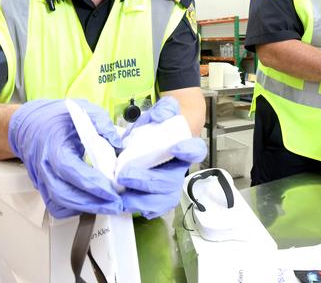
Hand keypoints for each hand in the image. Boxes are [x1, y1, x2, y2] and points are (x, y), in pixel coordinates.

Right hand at [8, 99, 122, 218]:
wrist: (30, 124)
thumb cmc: (56, 117)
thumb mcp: (84, 110)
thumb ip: (102, 124)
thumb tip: (118, 145)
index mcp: (53, 147)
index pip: (71, 171)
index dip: (93, 184)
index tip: (114, 191)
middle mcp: (44, 167)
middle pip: (65, 194)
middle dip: (93, 203)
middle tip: (117, 205)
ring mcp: (41, 180)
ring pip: (60, 204)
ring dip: (85, 208)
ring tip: (109, 206)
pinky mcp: (43, 187)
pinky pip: (56, 206)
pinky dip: (73, 209)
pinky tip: (91, 203)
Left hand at [117, 97, 206, 218]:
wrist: (156, 136)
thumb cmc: (160, 126)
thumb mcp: (161, 112)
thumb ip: (164, 110)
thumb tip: (160, 117)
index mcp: (185, 147)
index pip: (196, 150)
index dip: (189, 151)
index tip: (176, 148)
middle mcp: (180, 169)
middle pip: (172, 180)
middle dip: (148, 180)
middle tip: (125, 175)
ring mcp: (170, 185)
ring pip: (165, 199)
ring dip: (144, 201)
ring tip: (123, 198)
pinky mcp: (159, 196)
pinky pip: (156, 209)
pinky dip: (143, 210)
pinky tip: (128, 206)